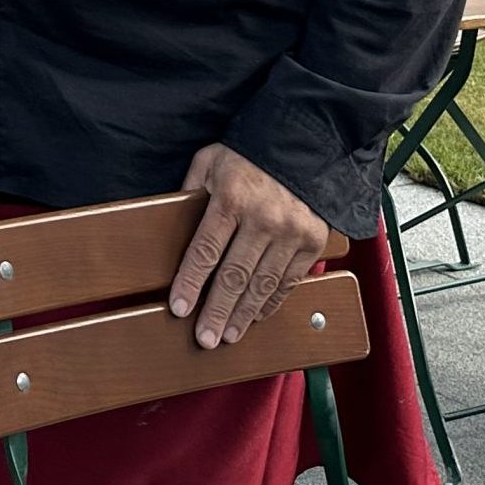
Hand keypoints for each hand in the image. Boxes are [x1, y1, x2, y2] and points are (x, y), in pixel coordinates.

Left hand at [167, 144, 329, 349]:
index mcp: (232, 197)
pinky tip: (256, 317)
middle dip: (217, 311)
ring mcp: (291, 232)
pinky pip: (289, 280)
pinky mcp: (312, 241)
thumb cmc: (246, 153)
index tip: (178, 308)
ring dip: (244, 315)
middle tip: (204, 340)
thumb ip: (192, 192)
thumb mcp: (209, 160)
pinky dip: (271, 303)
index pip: (206, 249)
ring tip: (228, 336)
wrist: (303, 144)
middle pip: (235, 275)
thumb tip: (171, 224)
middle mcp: (263, 218)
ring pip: (263, 284)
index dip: (191, 282)